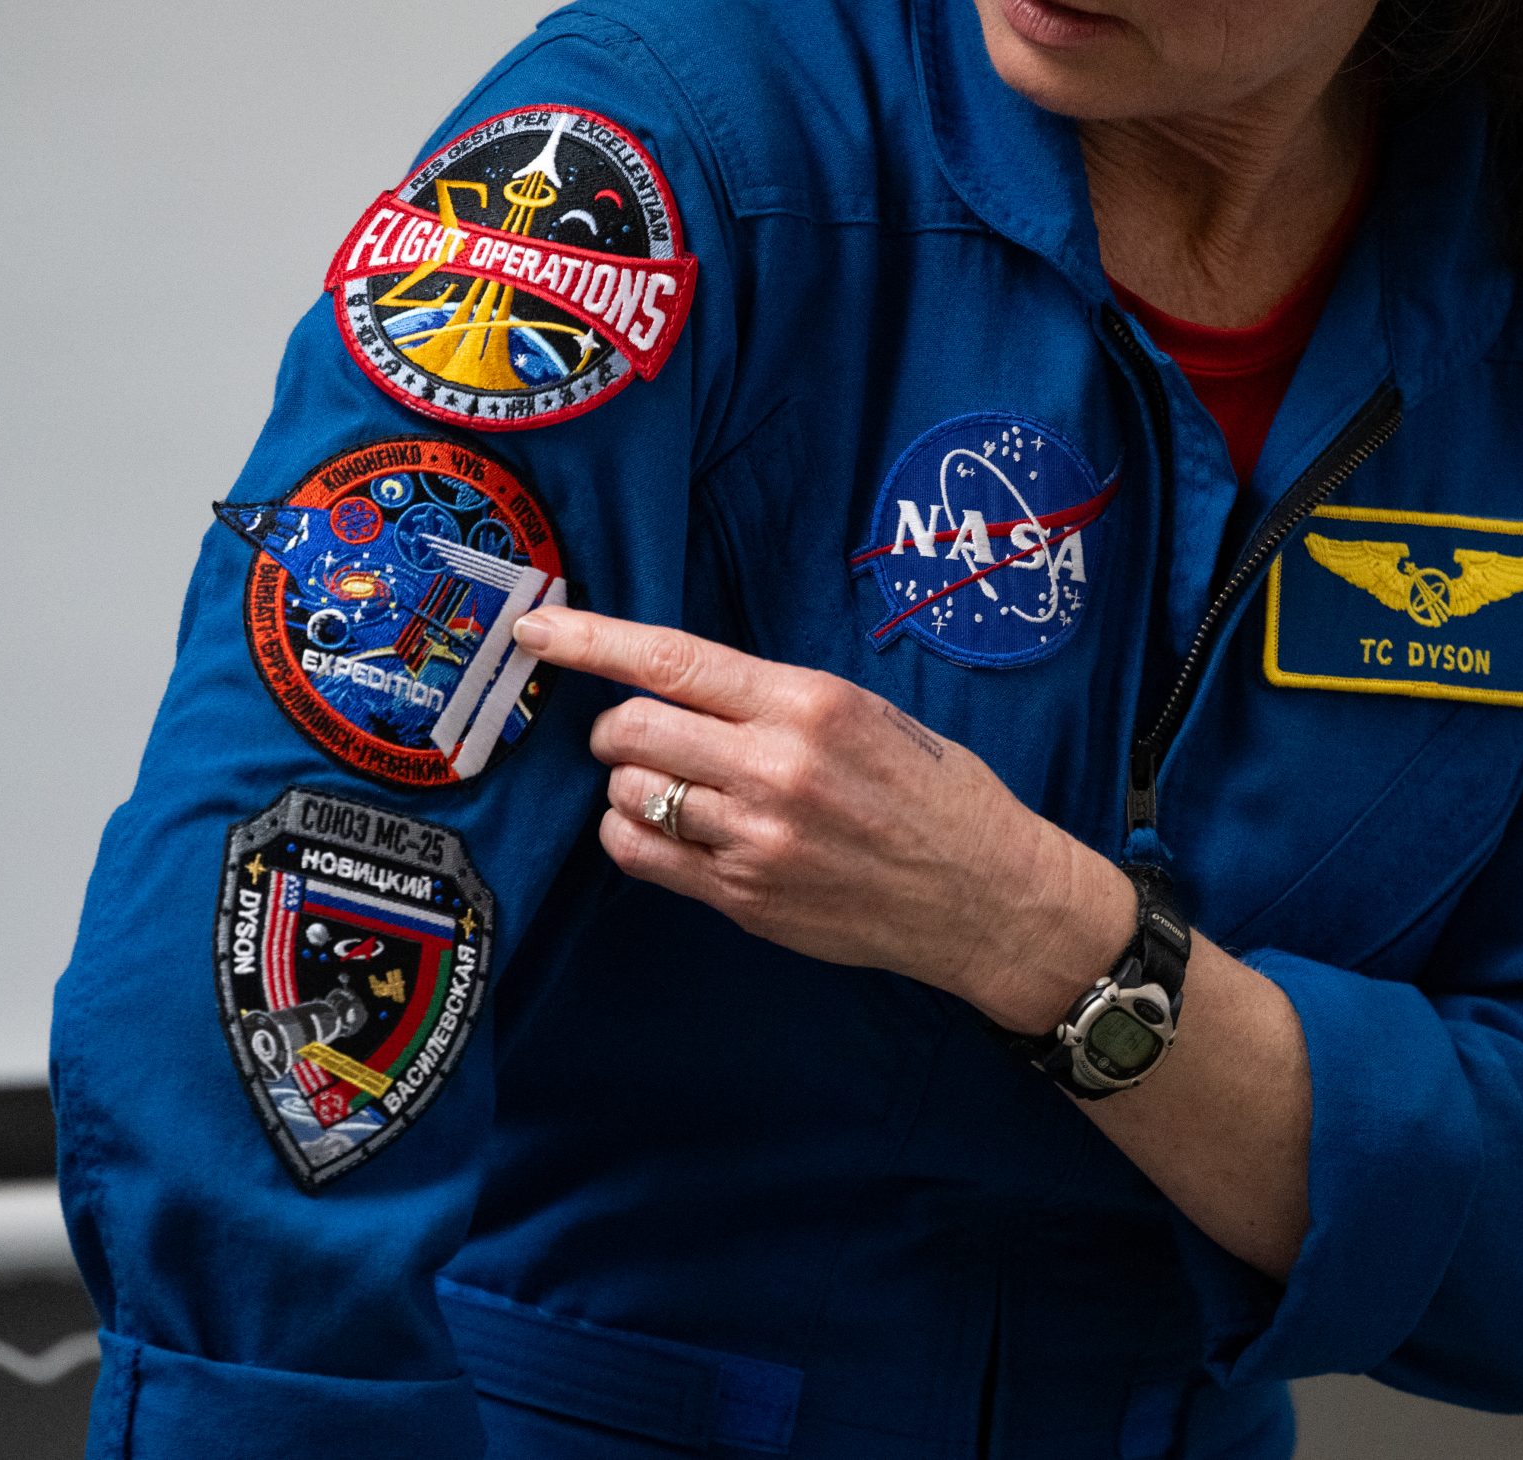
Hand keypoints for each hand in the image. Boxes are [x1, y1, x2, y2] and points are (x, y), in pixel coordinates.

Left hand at [509, 607, 1132, 1027]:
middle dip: (616, 726)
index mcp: (808, 704)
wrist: (986, 896)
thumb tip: (681, 684)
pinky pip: (641, 855)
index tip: (536, 626)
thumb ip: (776, 700)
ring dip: (633, 784)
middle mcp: (775, 768)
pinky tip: (666, 828)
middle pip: (629, 729)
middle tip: (640, 733)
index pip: (670, 659)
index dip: (589, 640)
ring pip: (629, 793)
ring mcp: (754, 839)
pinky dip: (632, 833)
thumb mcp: (871, 714)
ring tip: (683, 788)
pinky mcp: (744, 896)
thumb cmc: (938, 794)